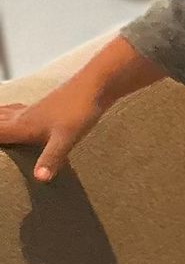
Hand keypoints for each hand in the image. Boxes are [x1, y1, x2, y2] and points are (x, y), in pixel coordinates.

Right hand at [0, 35, 164, 182]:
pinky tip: (10, 112)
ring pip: (2, 115)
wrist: (96, 84)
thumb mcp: (66, 139)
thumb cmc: (81, 111)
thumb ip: (51, 159)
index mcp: (22, 126)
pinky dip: (4, 113)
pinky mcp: (42, 107)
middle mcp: (21, 117)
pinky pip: (14, 111)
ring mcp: (31, 110)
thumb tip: (39, 180)